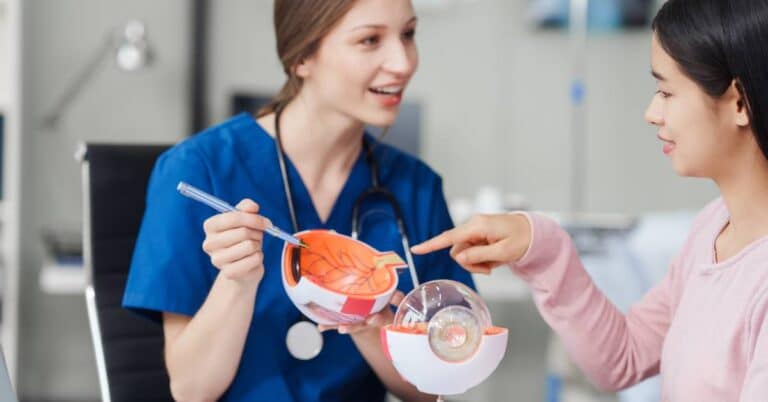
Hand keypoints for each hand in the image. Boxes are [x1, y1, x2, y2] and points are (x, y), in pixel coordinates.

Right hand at [201, 199, 271, 282]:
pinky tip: (252, 258)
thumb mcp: (245, 219)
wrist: (243, 266)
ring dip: (257, 245)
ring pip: (249, 246)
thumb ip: (247, 207)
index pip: (233, 217)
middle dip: (257, 233)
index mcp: (210, 226)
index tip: (265, 222)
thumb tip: (252, 207)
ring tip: (253, 247)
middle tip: (257, 236)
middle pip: (243, 232)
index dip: (253, 219)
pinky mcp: (228, 273)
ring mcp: (217, 260)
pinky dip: (259, 257)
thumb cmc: (243, 239)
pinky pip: (254, 259)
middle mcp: (209, 243)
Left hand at [317, 291, 405, 335]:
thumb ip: (396, 298)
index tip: (372, 319)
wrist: (376, 316)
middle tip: (342, 328)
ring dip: (337, 326)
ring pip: (347, 326)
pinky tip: (320, 327)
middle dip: (351, 327)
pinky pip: (338, 323)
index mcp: (380, 318)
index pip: (379, 320)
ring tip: (325, 328)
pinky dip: (328, 325)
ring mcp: (356, 322)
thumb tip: (398, 295)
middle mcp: (366, 322)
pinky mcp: (348, 321)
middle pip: (359, 326)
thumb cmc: (384, 306)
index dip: (376, 320)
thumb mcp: (393, 302)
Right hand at [410, 213, 531, 273]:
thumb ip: (479, 256)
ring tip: (494, 264)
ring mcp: (476, 231)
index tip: (415, 250)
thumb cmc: (522, 240)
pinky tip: (494, 260)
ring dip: (476, 263)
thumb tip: (459, 258)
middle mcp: (473, 226)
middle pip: (457, 250)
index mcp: (478, 226)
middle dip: (469, 263)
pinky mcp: (479, 235)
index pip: (448, 237)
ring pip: (464, 253)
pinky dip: (481, 260)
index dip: (431, 245)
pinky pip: (472, 251)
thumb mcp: (503, 253)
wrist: (535, 233)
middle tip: (489, 269)